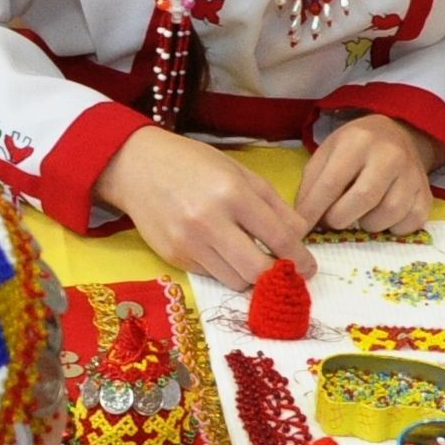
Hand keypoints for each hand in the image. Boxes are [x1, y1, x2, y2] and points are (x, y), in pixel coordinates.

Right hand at [92, 129, 305, 288]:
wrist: (136, 167)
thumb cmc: (193, 164)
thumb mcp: (239, 172)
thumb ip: (274, 205)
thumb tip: (299, 237)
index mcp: (232, 193)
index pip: (279, 238)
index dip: (300, 258)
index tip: (308, 268)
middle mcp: (209, 220)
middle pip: (258, 270)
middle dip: (278, 276)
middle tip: (286, 273)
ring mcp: (188, 242)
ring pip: (235, 280)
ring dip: (250, 275)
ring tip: (252, 260)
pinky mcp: (173, 256)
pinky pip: (211, 275)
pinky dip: (224, 269)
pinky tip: (222, 252)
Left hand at [299, 112, 440, 234]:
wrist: (397, 135)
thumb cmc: (354, 148)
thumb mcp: (327, 153)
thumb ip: (311, 184)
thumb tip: (303, 221)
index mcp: (358, 141)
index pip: (332, 182)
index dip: (313, 210)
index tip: (302, 228)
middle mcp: (390, 155)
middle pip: (363, 199)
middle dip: (340, 218)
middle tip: (332, 220)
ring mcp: (412, 174)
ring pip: (388, 214)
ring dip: (366, 224)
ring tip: (359, 213)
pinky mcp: (426, 194)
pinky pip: (408, 224)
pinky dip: (391, 228)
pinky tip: (381, 216)